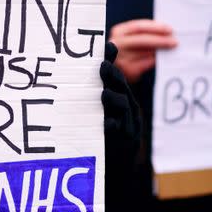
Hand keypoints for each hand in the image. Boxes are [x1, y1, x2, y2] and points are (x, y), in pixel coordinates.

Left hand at [101, 42, 140, 168]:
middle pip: (121, 88)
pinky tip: (107, 124)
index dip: (113, 61)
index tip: (108, 46)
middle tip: (102, 66)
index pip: (116, 76)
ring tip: (103, 94)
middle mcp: (127, 109)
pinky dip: (113, 127)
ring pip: (124, 107)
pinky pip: (120, 132)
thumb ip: (92, 91)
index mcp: (120, 98)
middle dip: (113, 76)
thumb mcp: (98, 111)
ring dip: (113, 99)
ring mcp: (128, 124)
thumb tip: (82, 68)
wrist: (115, 164)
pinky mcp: (126, 140)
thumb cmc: (104, 132)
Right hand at [108, 19, 177, 82]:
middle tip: (174, 42)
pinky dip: (155, 60)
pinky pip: (147, 64)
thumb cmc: (127, 51)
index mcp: (119, 32)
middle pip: (142, 39)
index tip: (169, 29)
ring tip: (171, 49)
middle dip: (160, 40)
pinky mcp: (128, 70)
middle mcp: (117, 44)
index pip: (138, 27)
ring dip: (160, 50)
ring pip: (146, 52)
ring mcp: (122, 58)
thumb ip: (144, 34)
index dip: (155, 27)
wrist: (116, 69)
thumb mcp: (131, 38)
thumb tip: (165, 33)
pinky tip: (161, 59)